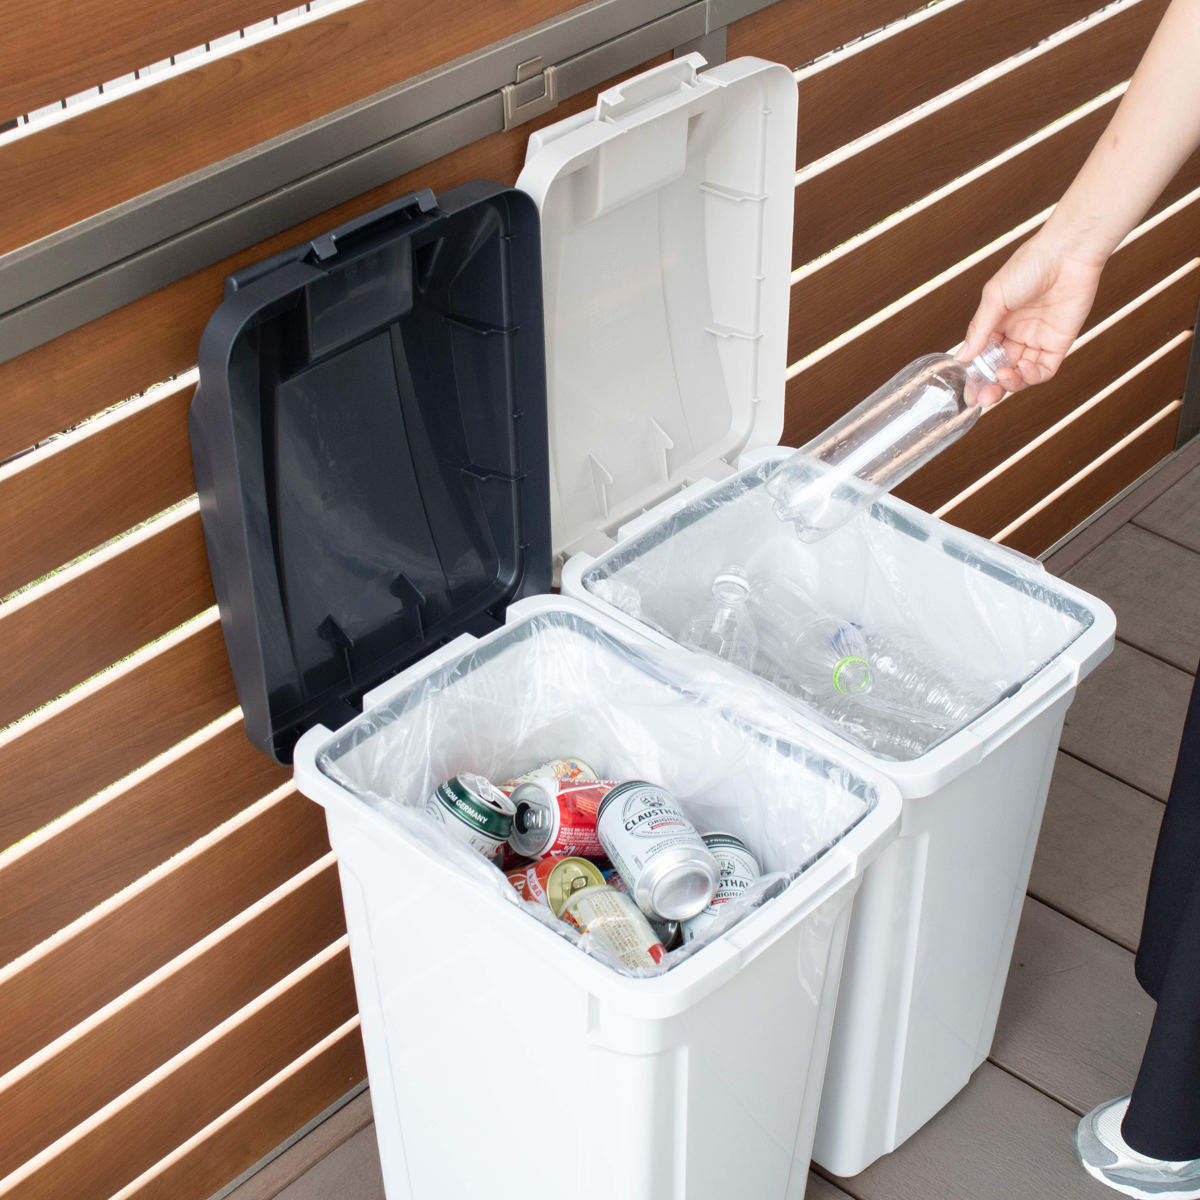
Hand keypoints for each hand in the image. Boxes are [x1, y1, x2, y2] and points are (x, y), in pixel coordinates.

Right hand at [961, 231, 1105, 406]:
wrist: (1067, 252)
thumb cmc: (1028, 266)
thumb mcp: (994, 298)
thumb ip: (980, 329)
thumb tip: (963, 357)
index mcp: (998, 324)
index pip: (984, 358)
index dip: (976, 376)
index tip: (968, 392)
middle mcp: (1017, 334)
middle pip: (1001, 370)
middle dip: (991, 387)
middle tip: (983, 398)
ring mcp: (1038, 340)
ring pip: (1021, 374)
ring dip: (1010, 383)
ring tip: (1003, 378)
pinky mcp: (1060, 343)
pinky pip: (1044, 369)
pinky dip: (1031, 376)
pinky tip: (1022, 370)